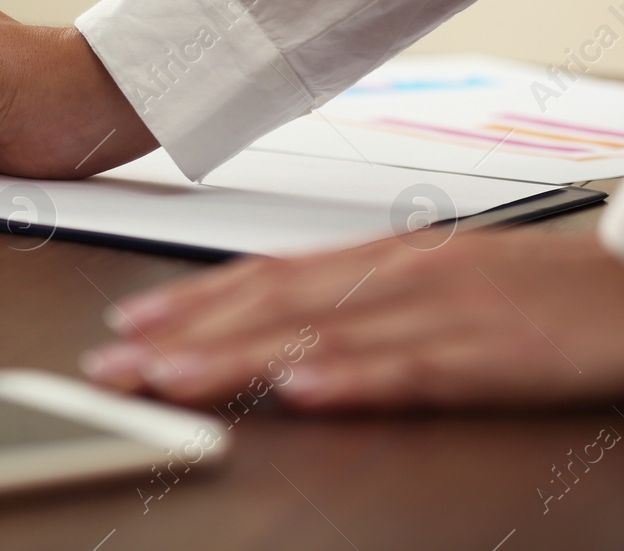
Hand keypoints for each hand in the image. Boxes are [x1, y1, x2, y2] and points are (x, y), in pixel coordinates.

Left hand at [81, 227, 623, 408]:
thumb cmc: (537, 288)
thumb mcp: (433, 283)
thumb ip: (358, 299)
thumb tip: (279, 326)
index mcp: (381, 259)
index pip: (265, 275)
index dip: (190, 299)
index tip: (128, 325)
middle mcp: (397, 275)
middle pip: (273, 305)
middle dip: (186, 335)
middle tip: (115, 365)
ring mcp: (443, 310)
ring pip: (322, 336)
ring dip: (238, 357)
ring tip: (173, 377)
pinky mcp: (493, 352)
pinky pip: (413, 370)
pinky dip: (353, 379)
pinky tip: (302, 392)